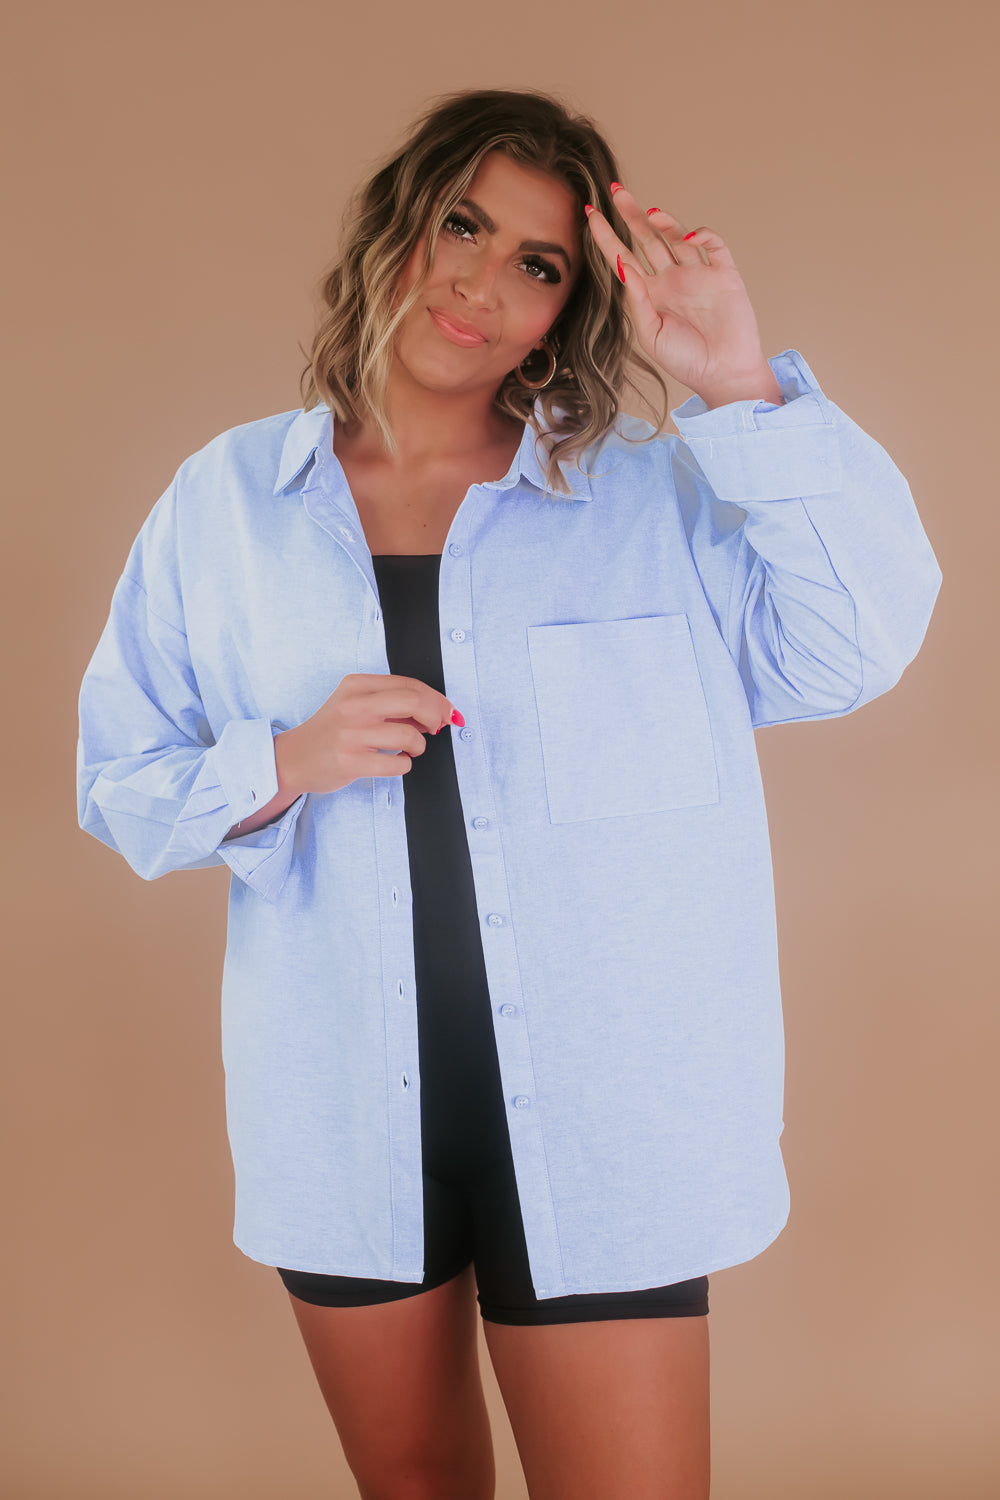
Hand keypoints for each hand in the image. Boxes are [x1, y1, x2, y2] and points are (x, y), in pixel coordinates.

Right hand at [277, 674, 459, 794]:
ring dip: (419, 745)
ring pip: (408, 735)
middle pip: (413, 701)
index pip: (408, 684)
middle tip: (439, 727)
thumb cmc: (329, 732)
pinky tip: (397, 761)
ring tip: (411, 748)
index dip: (436, 698)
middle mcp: (353, 705)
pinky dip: (404, 764)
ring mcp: (350, 734)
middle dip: (436, 715)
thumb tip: (434, 711)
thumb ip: (389, 704)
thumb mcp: (353, 705)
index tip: (446, 710)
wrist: (292, 759)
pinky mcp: (350, 761)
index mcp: (356, 685)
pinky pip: (396, 763)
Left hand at [586, 184, 782, 406]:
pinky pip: (713, 245)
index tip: (590, 214)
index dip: (606, 237)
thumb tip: (622, 264)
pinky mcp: (724, 274)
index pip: (623, 258)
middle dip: (631, 215)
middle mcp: (672, 279)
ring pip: (677, 237)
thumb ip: (636, 300)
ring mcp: (698, 274)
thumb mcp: (650, 334)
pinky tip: (689, 238)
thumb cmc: (686, 361)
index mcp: (651, 294)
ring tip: (650, 213)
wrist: (723, 375)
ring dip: (664, 222)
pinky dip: (702, 235)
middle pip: (648, 239)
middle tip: (616, 190)